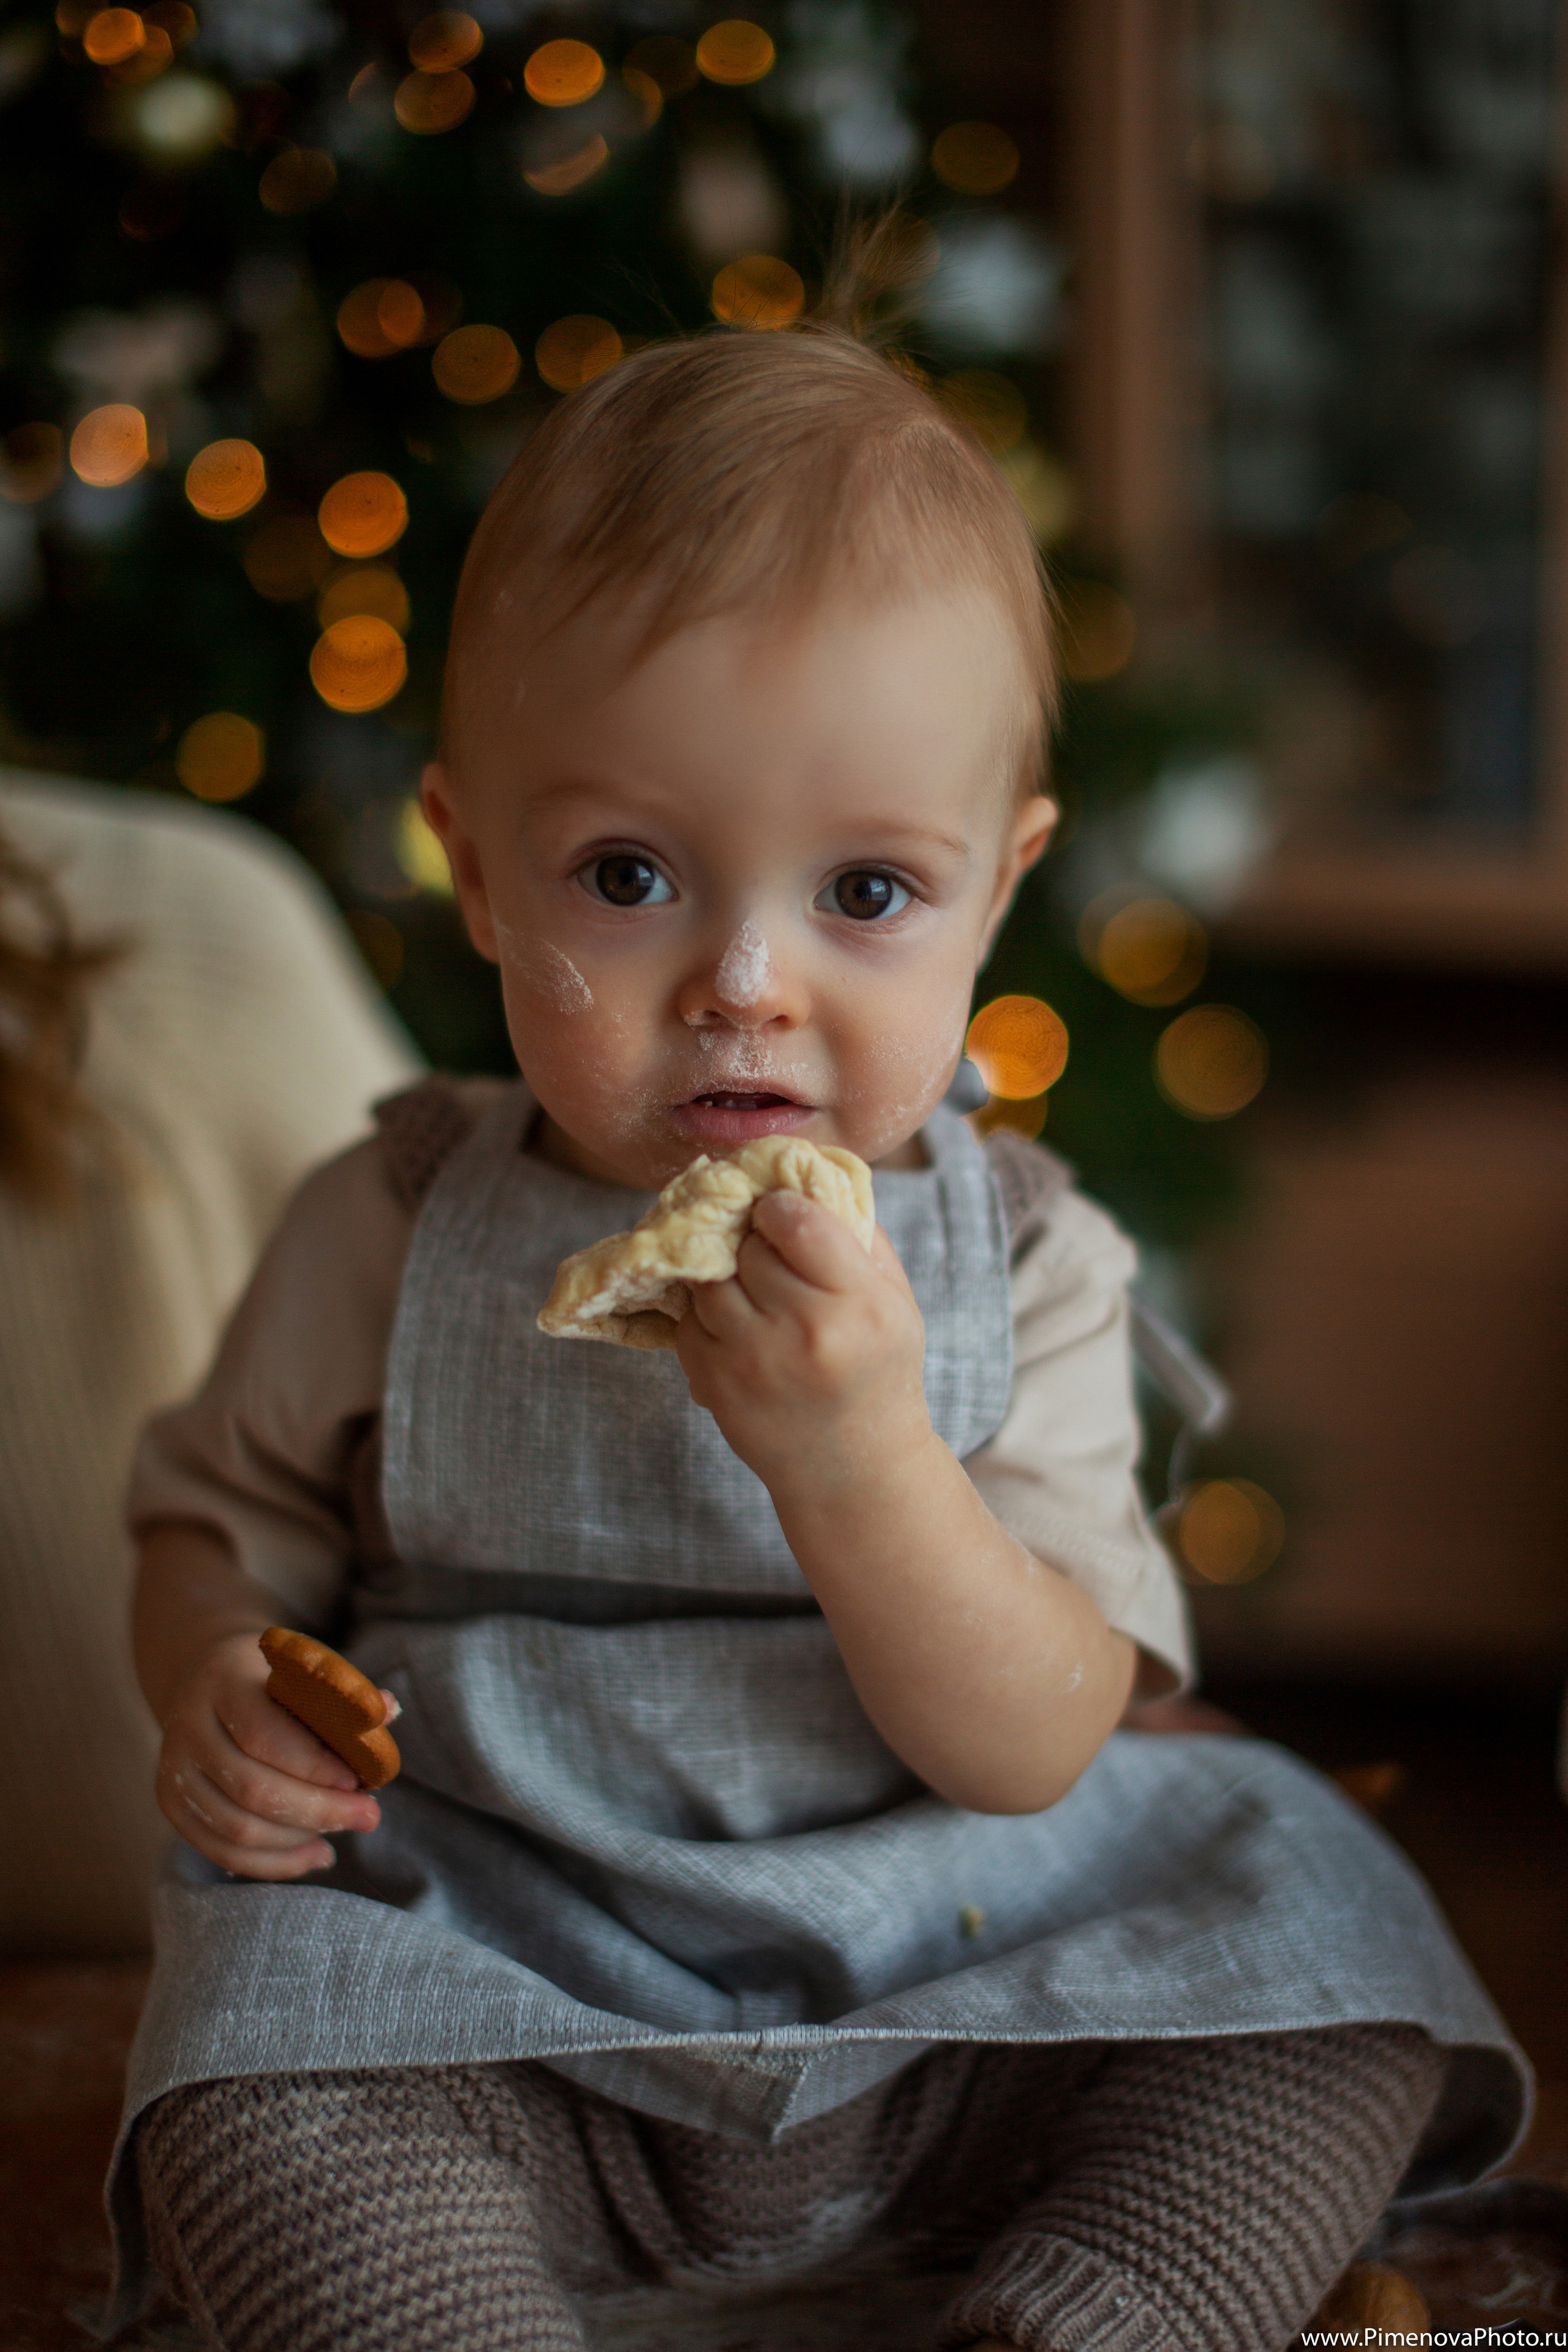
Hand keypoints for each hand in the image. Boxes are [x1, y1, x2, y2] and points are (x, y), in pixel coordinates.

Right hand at [154, 1629, 385, 1879]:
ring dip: (298, 1840)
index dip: (313, 1765)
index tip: (358, 1780)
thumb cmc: (272, 1676)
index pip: (263, 1734)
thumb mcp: (301, 1667)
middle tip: (370, 1816)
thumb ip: (342, 1691)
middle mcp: (187, 1727)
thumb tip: (388, 1711)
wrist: (206, 1679)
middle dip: (318, 1810)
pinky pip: (222, 1851)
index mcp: (222, 1682)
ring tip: (344, 1833)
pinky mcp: (173, 1806)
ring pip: (235, 1829)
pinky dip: (274, 1863)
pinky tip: (316, 1854)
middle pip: (251, 1788)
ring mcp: (173, 1771)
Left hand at [675, 1189, 931, 1502]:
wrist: (853, 1469)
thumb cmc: (879, 1369)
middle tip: (770, 1257)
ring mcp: (753, 1361)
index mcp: (858, 1302)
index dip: (780, 1207)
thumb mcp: (893, 1299)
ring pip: (711, 1280)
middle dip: (755, 1244)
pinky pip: (690, 1320)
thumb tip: (803, 1173)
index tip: (781, 1214)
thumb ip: (855, 1233)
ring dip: (727, 1277)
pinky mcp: (715, 1384)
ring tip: (755, 1294)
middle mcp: (805, 1331)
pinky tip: (740, 1329)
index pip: (795, 1219)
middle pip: (749, 1247)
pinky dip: (708, 1315)